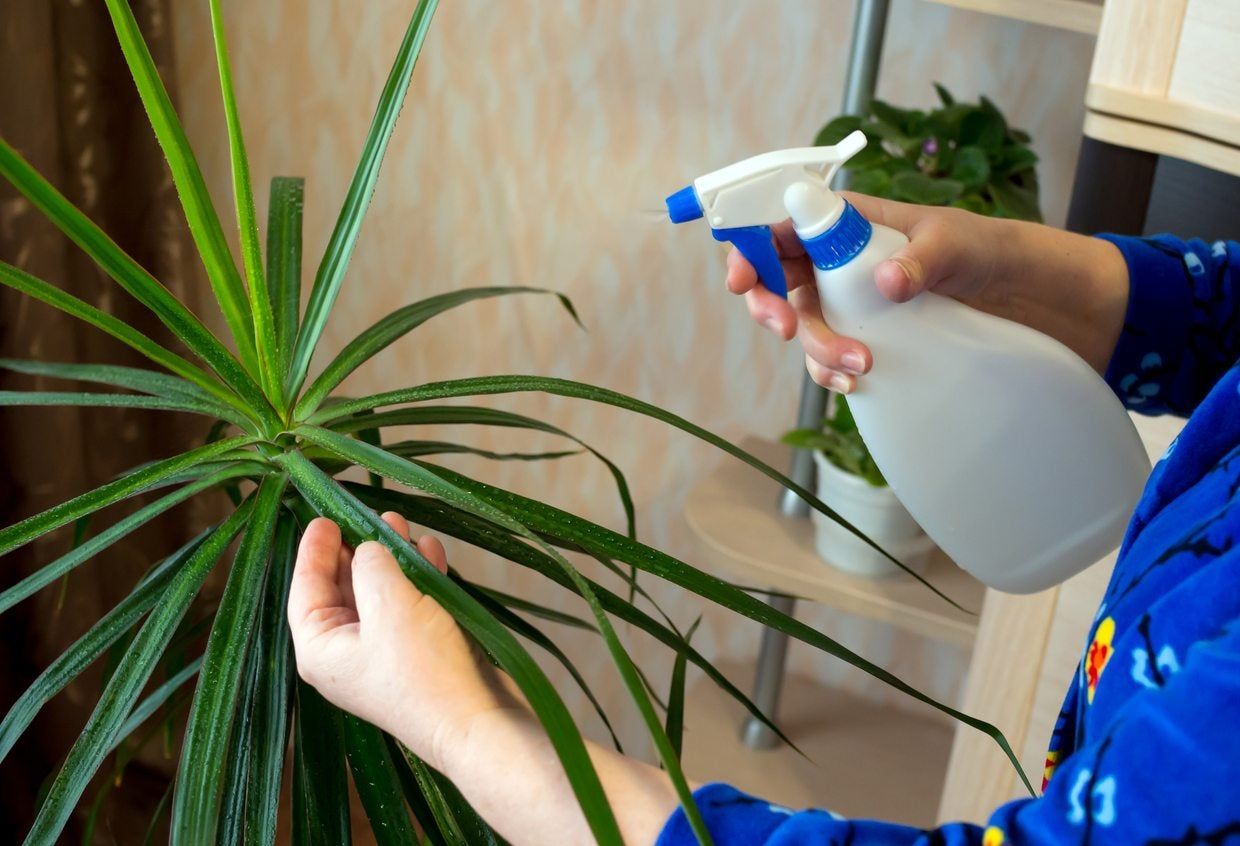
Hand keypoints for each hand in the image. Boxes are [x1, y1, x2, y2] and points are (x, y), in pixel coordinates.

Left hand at [289, 515, 681, 845]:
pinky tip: (429, 552)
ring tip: (402, 524)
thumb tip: (368, 549)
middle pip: (341, 590)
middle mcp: (347, 655)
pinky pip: (410, 607)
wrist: (479, 722)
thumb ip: (372, 565)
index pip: (305, 591)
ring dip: (392, 559)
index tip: (324, 517)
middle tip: (366, 514)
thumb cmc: (425, 670)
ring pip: (380, 595)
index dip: (313, 551)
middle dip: (357, 550)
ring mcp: (385, 657)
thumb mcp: (390, 604)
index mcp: (322, 650)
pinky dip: (418, 579)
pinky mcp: (420, 656)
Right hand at [727, 193, 1129, 389]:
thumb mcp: (967, 245)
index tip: (745, 277)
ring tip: (859, 368)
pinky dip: (834, 376)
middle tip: (788, 330)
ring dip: (817, 350)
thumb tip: (885, 282)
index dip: (752, 246)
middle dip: (774, 307)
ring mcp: (863, 309)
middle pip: (783, 281)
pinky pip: (835, 363)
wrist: (1057, 312)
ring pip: (808, 327)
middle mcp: (850, 263)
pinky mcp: (880, 348)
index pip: (785, 223)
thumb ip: (924, 257)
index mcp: (858, 221)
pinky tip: (858, 385)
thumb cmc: (1008, 258)